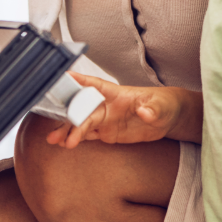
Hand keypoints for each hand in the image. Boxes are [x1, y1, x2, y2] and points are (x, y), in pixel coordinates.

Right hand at [45, 73, 193, 148]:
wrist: (166, 119)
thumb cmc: (163, 105)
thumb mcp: (161, 107)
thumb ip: (152, 109)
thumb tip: (145, 112)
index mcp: (116, 93)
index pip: (95, 85)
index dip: (79, 81)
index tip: (64, 78)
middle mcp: (106, 105)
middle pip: (83, 109)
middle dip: (70, 119)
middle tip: (59, 132)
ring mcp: (104, 119)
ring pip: (81, 123)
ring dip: (68, 130)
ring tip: (55, 140)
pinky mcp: (106, 132)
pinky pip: (87, 134)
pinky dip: (75, 138)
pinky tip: (64, 143)